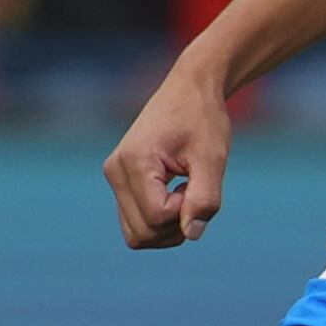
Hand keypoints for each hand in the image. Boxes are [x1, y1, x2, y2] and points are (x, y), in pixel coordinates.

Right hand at [103, 60, 232, 248]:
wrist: (190, 90)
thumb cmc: (203, 119)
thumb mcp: (212, 158)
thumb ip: (205, 198)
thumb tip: (191, 234)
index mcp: (135, 161)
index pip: (158, 216)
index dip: (186, 209)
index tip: (198, 180)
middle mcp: (115, 171)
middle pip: (143, 233)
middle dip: (176, 225)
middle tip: (194, 190)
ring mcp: (114, 177)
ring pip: (136, 235)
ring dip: (168, 227)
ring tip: (185, 191)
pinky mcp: (119, 183)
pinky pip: (136, 224)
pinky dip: (160, 222)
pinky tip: (176, 193)